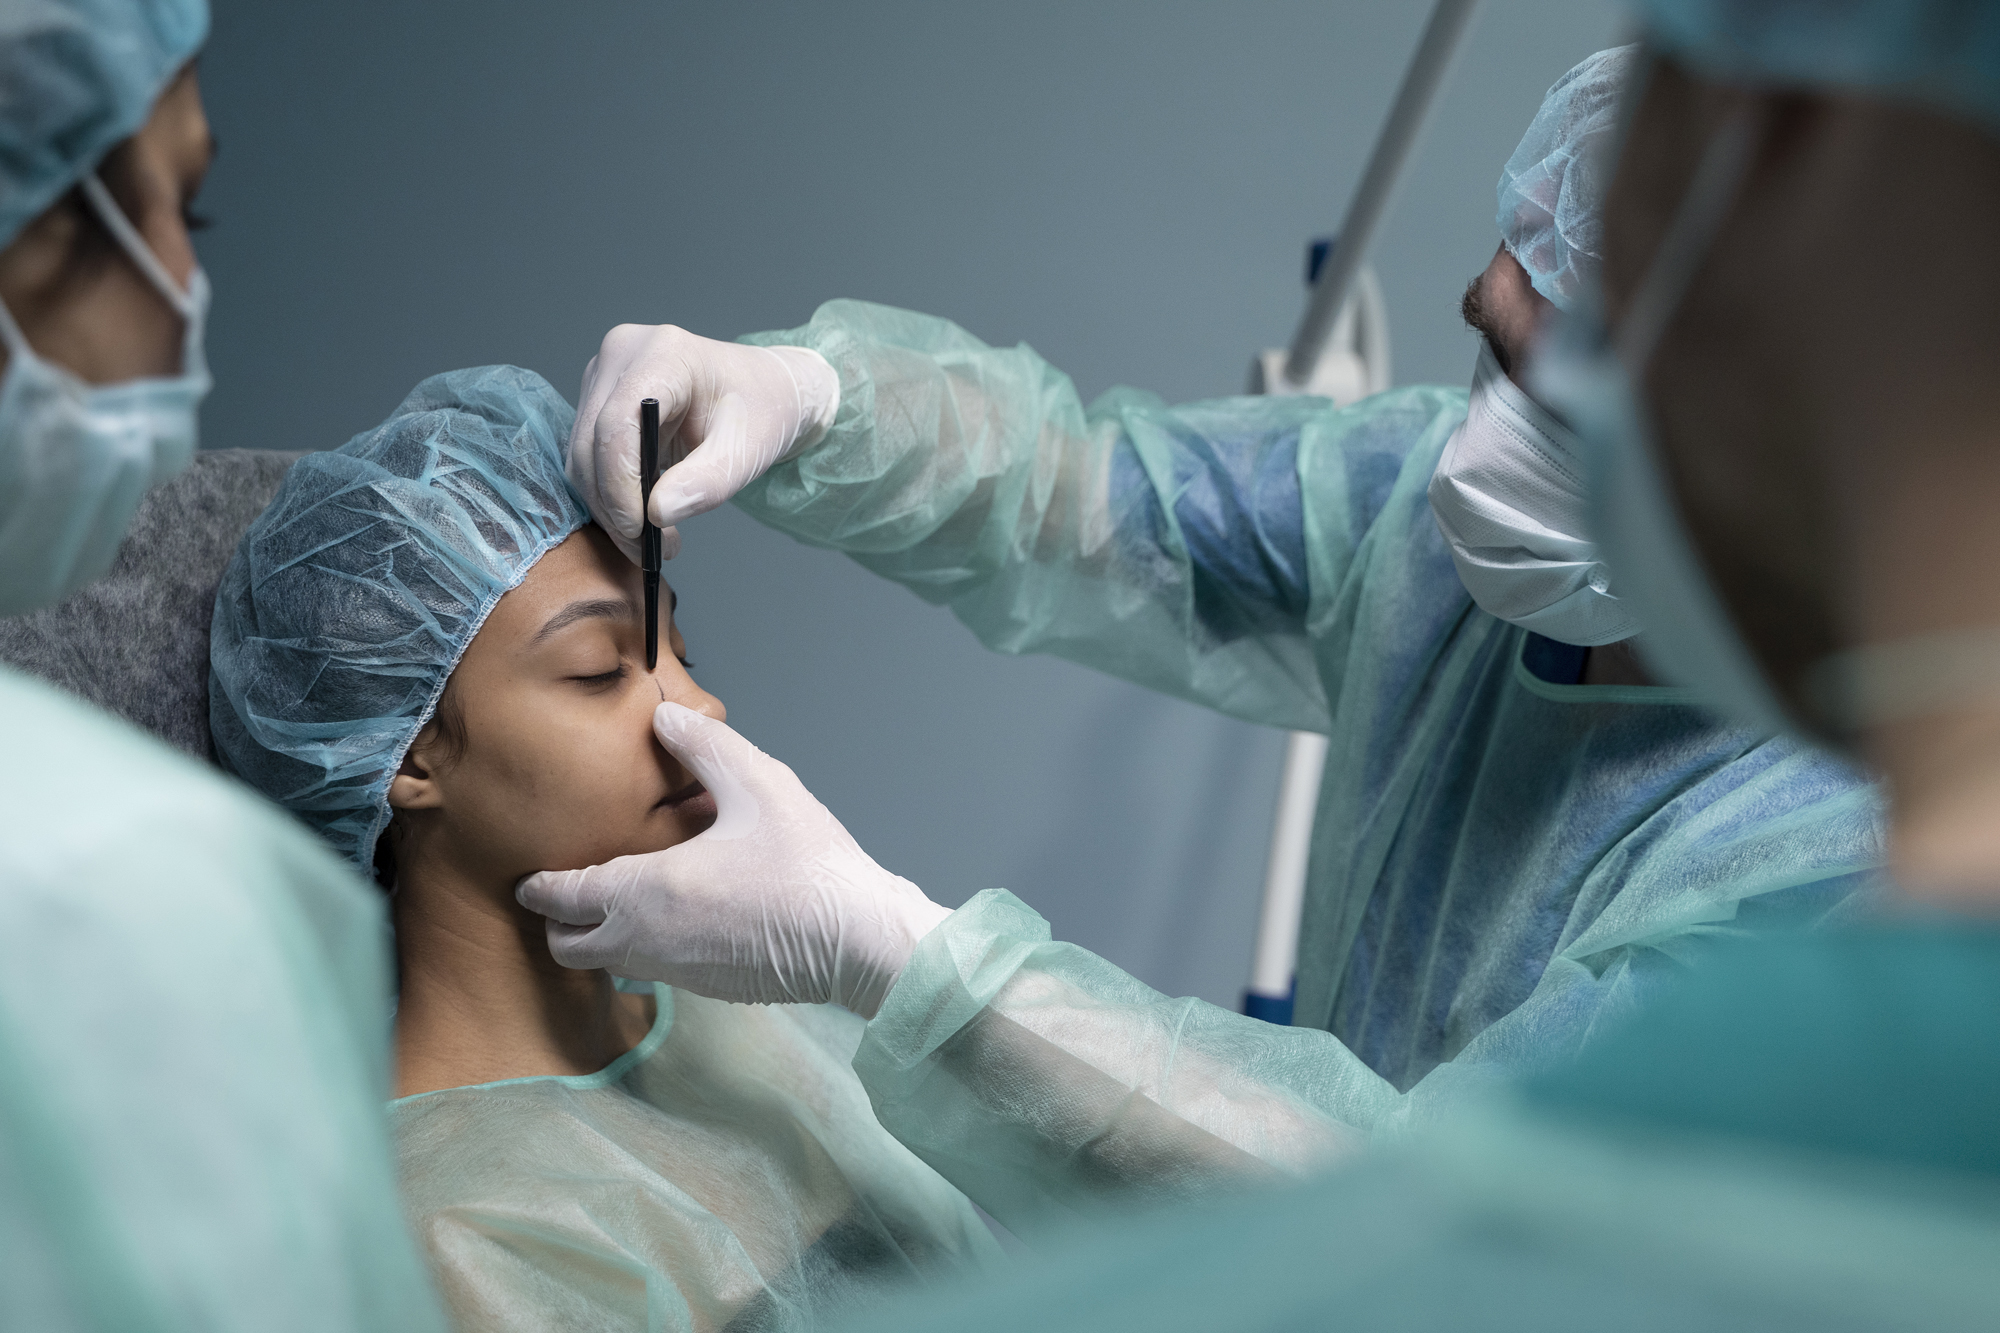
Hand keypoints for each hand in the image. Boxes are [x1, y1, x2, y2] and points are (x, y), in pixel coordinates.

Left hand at [516, 703, 949, 1016]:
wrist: (857, 938)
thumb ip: (703, 747)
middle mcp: (648, 940)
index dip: (540, 885)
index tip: (531, 876)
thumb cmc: (807, 863)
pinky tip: (682, 916)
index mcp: (646, 891)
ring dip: (603, 936)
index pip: (563, 898)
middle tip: (572, 891)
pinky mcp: (708, 988)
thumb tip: (664, 716)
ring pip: (610, 964)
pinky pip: (653, 971)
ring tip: (624, 899)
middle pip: (569, 947)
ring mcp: (677, 971)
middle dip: (559, 922)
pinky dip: (646, 949)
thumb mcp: (757, 783)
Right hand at [567, 324, 838, 562]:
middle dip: (614, 506)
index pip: (618, 424)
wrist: (764, 392)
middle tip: (649, 551)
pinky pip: (588, 457)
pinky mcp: (599, 399)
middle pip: (591, 443)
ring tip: (652, 541)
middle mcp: (623, 355)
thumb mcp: (747, 451)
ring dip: (608, 507)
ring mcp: (606, 375)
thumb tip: (657, 513)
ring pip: (581, 455)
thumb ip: (707, 482)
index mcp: (664, 353)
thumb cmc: (761, 411)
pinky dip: (609, 495)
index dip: (620, 483)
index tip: (640, 529)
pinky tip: (643, 518)